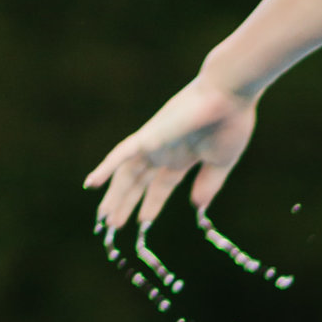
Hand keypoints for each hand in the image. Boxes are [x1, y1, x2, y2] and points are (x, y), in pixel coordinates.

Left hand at [86, 77, 256, 233]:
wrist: (229, 96)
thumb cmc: (231, 123)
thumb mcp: (221, 162)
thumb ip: (209, 183)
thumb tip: (198, 206)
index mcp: (182, 156)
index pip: (160, 184)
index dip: (151, 203)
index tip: (142, 222)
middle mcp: (164, 151)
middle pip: (139, 181)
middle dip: (127, 202)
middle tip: (113, 225)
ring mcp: (154, 143)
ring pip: (127, 173)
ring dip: (116, 195)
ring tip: (104, 218)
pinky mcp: (149, 136)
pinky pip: (121, 154)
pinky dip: (106, 168)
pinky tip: (91, 184)